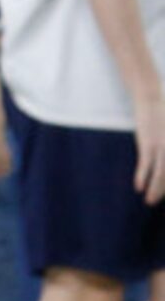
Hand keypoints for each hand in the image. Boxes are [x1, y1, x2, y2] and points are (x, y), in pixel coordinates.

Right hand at [137, 89, 164, 203]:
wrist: (151, 98)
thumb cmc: (162, 115)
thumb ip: (164, 148)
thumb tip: (161, 155)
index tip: (163, 195)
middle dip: (164, 192)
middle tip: (156, 202)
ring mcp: (162, 148)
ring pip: (161, 176)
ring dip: (155, 190)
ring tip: (149, 201)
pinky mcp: (148, 144)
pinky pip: (146, 165)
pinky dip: (143, 177)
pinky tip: (138, 187)